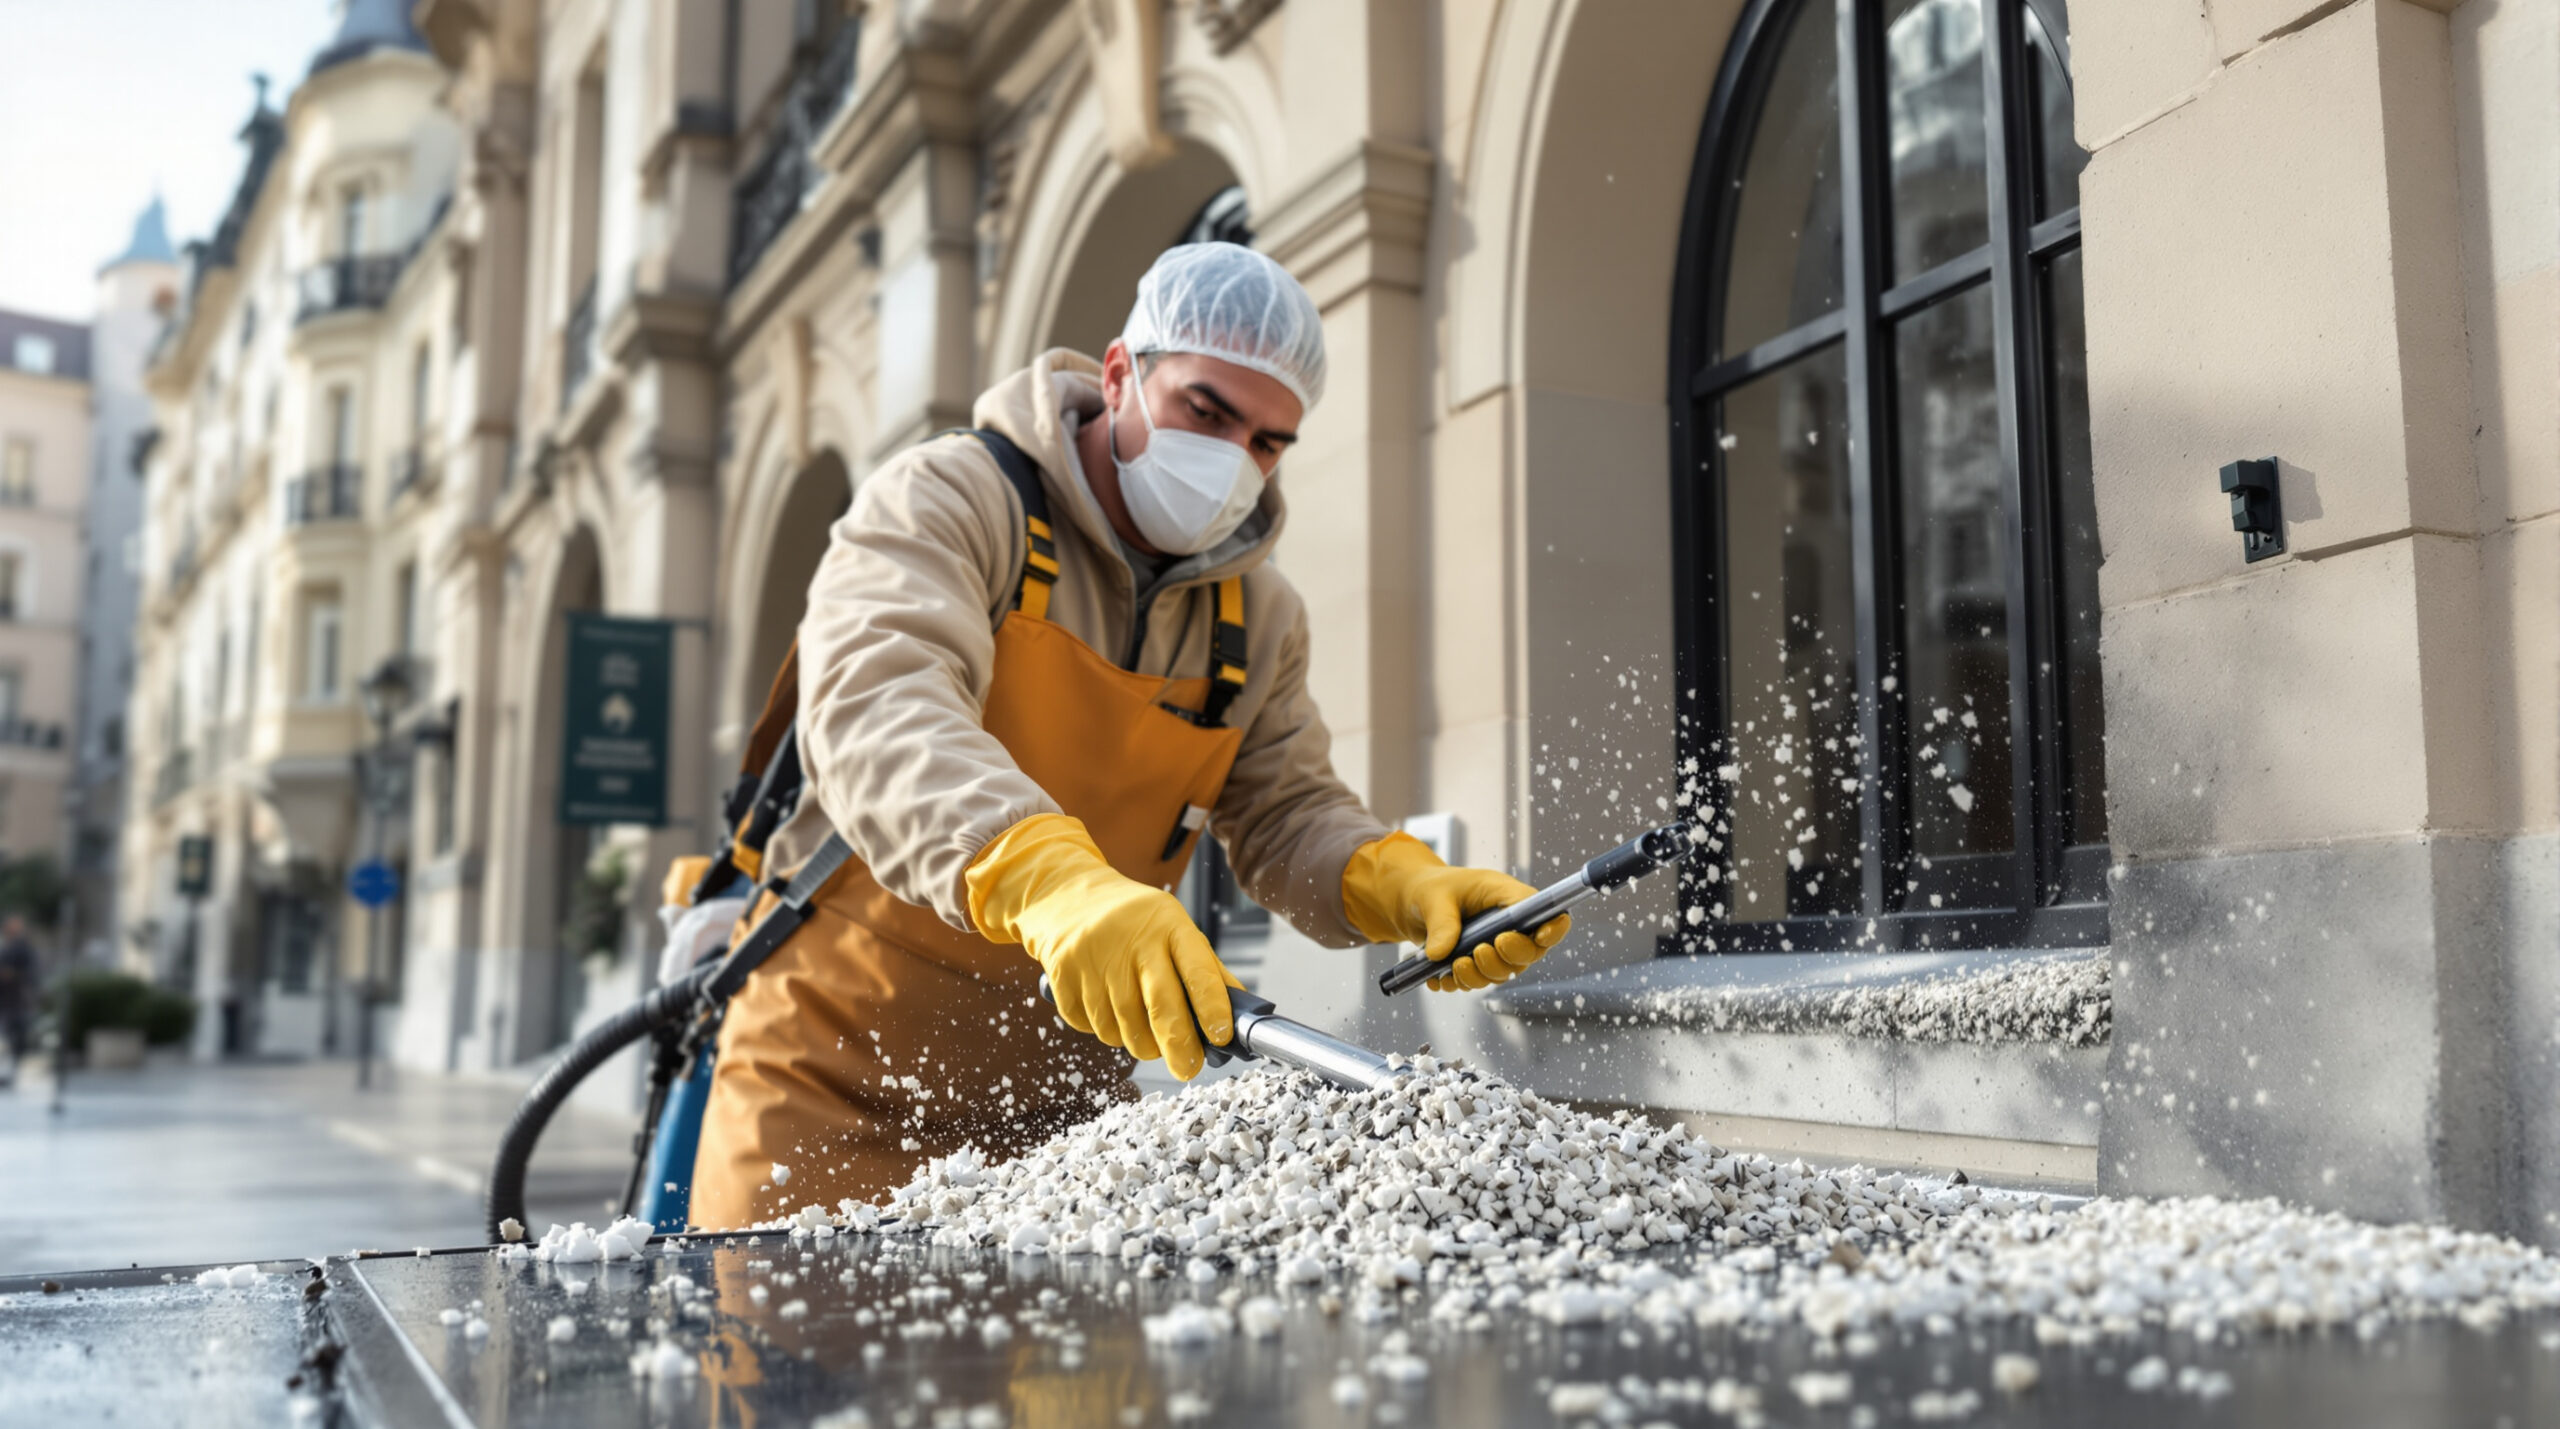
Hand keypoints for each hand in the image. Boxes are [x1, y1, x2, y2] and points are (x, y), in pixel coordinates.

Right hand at [967, 814, 1240, 1078]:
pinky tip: (1109, 1011)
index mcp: (1169, 926)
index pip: (1197, 971)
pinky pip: (1090, 1026)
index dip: (1212, 1008)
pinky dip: (1105, 1031)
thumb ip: (1208, 970)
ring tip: (1145, 1033)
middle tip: (1188, 1069)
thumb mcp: (1175, 928)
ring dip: (1140, 1043)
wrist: (1065, 896)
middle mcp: (1132, 941)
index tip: (1222, 1038)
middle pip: (1161, 1006)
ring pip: (1124, 1027)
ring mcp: (1094, 958)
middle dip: (1179, 1047)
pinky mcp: (1062, 975)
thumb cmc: (1134, 920)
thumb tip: (1243, 1013)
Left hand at [1341, 833, 1571, 991]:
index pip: (1547, 916)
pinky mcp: (1477, 967)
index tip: (1540, 937)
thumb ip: (1442, 922)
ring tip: (1456, 964)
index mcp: (1510, 899)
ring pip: (1502, 974)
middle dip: (1506, 959)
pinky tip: (1438, 977)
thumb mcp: (1434, 896)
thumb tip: (1440, 954)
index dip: (1553, 929)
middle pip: (1528, 954)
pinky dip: (1457, 983)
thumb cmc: (1434, 889)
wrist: (1415, 903)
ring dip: (1481, 976)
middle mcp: (1510, 928)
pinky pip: (1475, 983)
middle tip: (1480, 950)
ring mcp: (1495, 951)